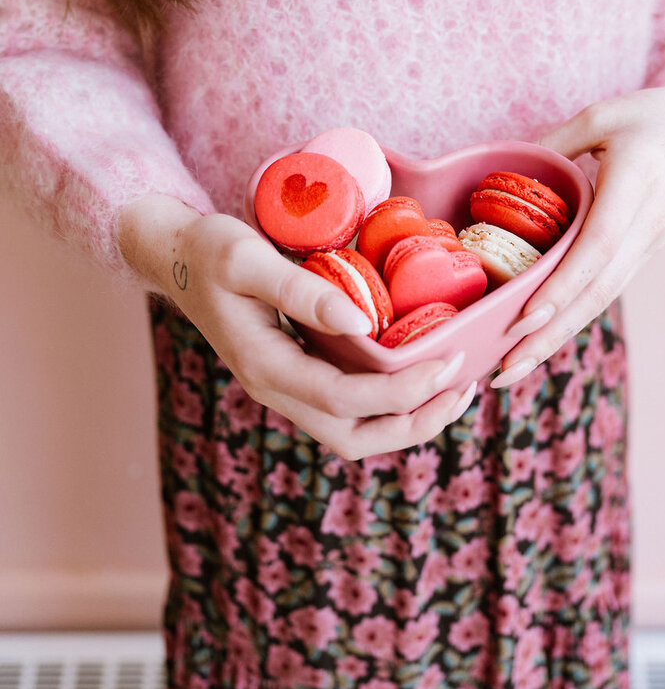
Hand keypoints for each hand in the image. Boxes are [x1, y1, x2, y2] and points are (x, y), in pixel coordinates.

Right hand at [117, 196, 474, 458]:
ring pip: (352, 433)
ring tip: (454, 389)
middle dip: (415, 423)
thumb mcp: (246, 258)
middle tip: (464, 387)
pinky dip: (388, 405)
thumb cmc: (209, 250)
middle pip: (354, 437)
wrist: (176, 258)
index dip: (403, 391)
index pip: (346, 400)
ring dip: (406, 422)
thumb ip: (300, 291)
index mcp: (265, 366)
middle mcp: (275, 390)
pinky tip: (418, 376)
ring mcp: (284, 389)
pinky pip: (346, 411)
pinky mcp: (294, 377)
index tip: (450, 363)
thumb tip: (362, 322)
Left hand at [492, 86, 664, 387]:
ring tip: (512, 368)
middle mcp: (644, 227)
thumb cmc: (657, 115)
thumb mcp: (601, 115)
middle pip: (597, 293)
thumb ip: (553, 146)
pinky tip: (541, 338)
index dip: (561, 287)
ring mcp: (648, 245)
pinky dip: (572, 318)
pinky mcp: (643, 252)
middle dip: (548, 336)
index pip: (597, 248)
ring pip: (601, 300)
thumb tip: (504, 177)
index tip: (523, 318)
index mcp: (635, 186)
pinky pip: (605, 290)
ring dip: (556, 338)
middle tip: (503, 370)